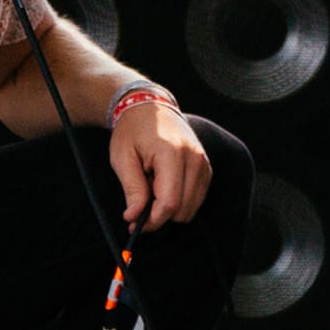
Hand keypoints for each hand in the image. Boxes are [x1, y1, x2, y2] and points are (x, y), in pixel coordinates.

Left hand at [109, 90, 211, 230]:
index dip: (152, 220)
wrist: (150, 107)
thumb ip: (132, 189)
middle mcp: (194, 158)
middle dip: (159, 215)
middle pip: (182, 209)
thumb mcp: (123, 158)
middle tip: (139, 201)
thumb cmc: (133, 131)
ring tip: (152, 185)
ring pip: (191, 208)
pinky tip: (164, 183)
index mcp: (172, 154)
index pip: (169, 202)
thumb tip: (134, 217)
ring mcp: (204, 162)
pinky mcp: (206, 167)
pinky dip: (179, 199)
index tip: (133, 222)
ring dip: (170, 206)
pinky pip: (196, 198)